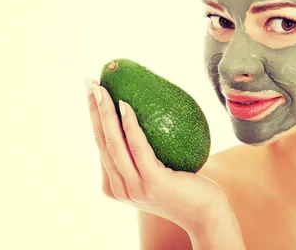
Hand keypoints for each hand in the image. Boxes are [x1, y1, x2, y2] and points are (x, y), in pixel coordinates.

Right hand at [85, 79, 244, 247]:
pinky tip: (126, 106)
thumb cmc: (184, 186)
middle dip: (94, 111)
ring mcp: (134, 187)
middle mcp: (119, 188)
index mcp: (114, 185)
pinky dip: (129, 126)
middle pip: (102, 142)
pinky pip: (138, 149)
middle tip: (90, 83)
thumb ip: (143, 154)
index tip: (92, 92)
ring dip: (106, 114)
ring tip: (103, 89)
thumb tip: (141, 113)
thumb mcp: (156, 170)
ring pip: (114, 144)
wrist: (205, 212)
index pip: (100, 145)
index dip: (94, 117)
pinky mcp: (152, 182)